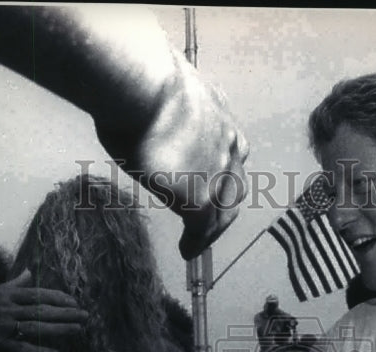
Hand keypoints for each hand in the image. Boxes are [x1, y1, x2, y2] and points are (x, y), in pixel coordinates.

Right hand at [0, 269, 87, 351]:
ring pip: (36, 327)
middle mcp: (8, 309)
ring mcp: (4, 326)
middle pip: (42, 311)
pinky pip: (23, 348)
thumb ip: (15, 282)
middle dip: (65, 313)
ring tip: (78, 330)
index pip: (39, 294)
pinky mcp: (0, 343)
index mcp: (8, 294)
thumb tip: (29, 272)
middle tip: (85, 316)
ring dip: (59, 329)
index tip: (75, 302)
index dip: (58, 298)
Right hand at [95, 56, 249, 259]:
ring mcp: (217, 174)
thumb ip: (168, 106)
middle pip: (234, 186)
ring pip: (223, 210)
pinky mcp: (198, 198)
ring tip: (199, 243)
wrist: (143, 86)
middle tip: (212, 224)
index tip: (213, 182)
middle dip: (225, 207)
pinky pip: (201, 229)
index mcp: (221, 117)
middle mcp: (228, 147)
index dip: (222, 171)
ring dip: (212, 228)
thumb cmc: (141, 77)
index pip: (231, 152)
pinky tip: (187, 251)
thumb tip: (148, 103)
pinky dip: (196, 242)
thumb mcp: (165, 89)